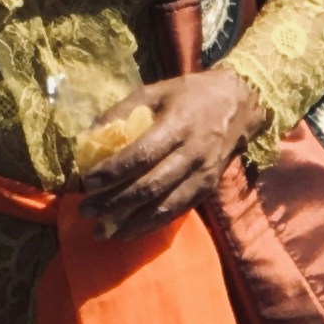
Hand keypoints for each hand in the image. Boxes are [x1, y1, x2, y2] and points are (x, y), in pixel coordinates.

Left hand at [74, 67, 259, 236]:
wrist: (238, 106)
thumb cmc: (190, 95)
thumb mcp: (154, 91)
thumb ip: (122, 111)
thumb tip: (88, 135)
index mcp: (178, 125)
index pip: (142, 154)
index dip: (113, 171)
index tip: (87, 182)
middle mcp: (192, 154)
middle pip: (150, 186)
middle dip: (114, 202)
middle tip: (85, 210)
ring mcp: (202, 175)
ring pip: (163, 207)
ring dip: (129, 222)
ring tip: (100, 231)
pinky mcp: (206, 189)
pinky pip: (176, 213)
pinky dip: (150, 226)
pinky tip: (127, 232)